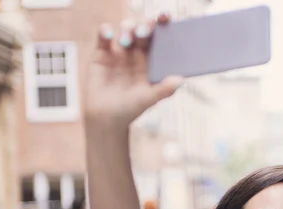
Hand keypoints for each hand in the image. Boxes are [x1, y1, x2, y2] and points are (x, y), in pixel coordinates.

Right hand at [84, 14, 183, 131]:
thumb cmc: (131, 108)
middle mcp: (137, 52)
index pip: (160, 37)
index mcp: (153, 59)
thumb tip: (181, 80)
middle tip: (144, 33)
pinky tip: (108, 35)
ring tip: (126, 42)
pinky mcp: (101, 52)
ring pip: (126, 29)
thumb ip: (164, 90)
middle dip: (145, 25)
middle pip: (143, 28)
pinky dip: (105, 31)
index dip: (163, 25)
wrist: (106, 117)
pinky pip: (103, 36)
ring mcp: (119, 50)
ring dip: (128, 29)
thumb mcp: (149, 99)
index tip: (165, 17)